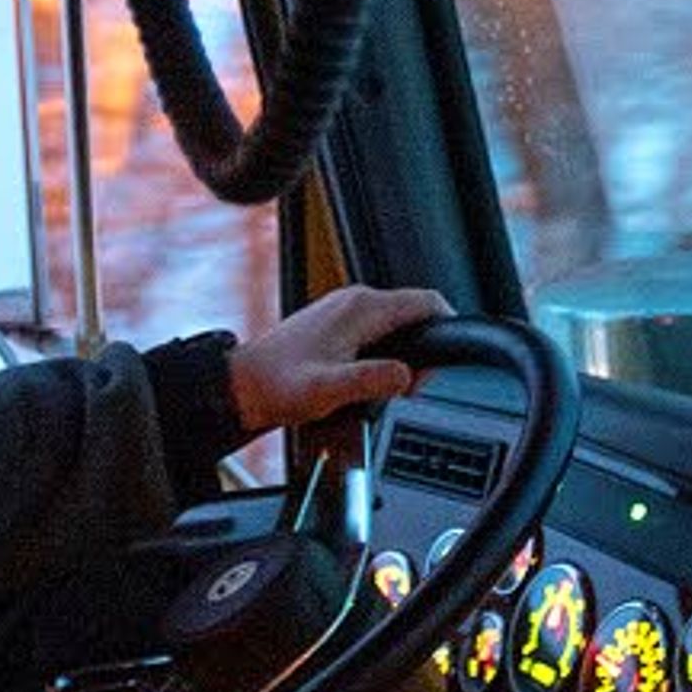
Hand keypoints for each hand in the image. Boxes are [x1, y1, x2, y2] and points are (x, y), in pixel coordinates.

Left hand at [226, 284, 453, 432]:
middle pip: (414, 315)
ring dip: (403, 354)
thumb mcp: (330, 390)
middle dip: (425, 350)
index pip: (426, 301)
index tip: (450, 358)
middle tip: (412, 387)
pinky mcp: (335, 324)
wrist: (242, 387)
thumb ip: (372, 381)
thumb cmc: (277, 386)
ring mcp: (343, 310)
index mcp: (361, 309)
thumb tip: (406, 376)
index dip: (448, 327)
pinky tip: (368, 381)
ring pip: (396, 325)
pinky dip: (384, 354)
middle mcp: (354, 301)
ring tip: (388, 388)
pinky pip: (377, 332)